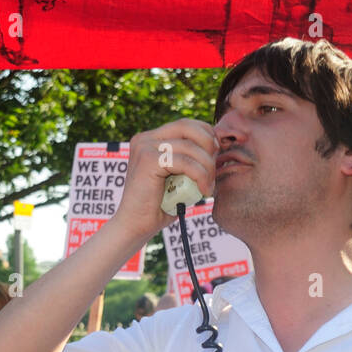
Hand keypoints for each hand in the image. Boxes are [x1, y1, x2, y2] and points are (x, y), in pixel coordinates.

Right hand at [113, 119, 218, 241]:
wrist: (136, 226)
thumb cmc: (160, 206)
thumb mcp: (178, 176)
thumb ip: (189, 159)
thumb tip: (215, 146)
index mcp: (151, 139)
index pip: (186, 125)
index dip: (206, 137)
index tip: (215, 158)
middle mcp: (145, 138)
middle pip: (188, 127)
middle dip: (209, 147)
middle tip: (214, 171)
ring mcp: (145, 147)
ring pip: (190, 147)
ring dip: (207, 168)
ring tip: (208, 188)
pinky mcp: (148, 160)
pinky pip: (186, 162)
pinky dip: (200, 176)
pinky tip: (204, 191)